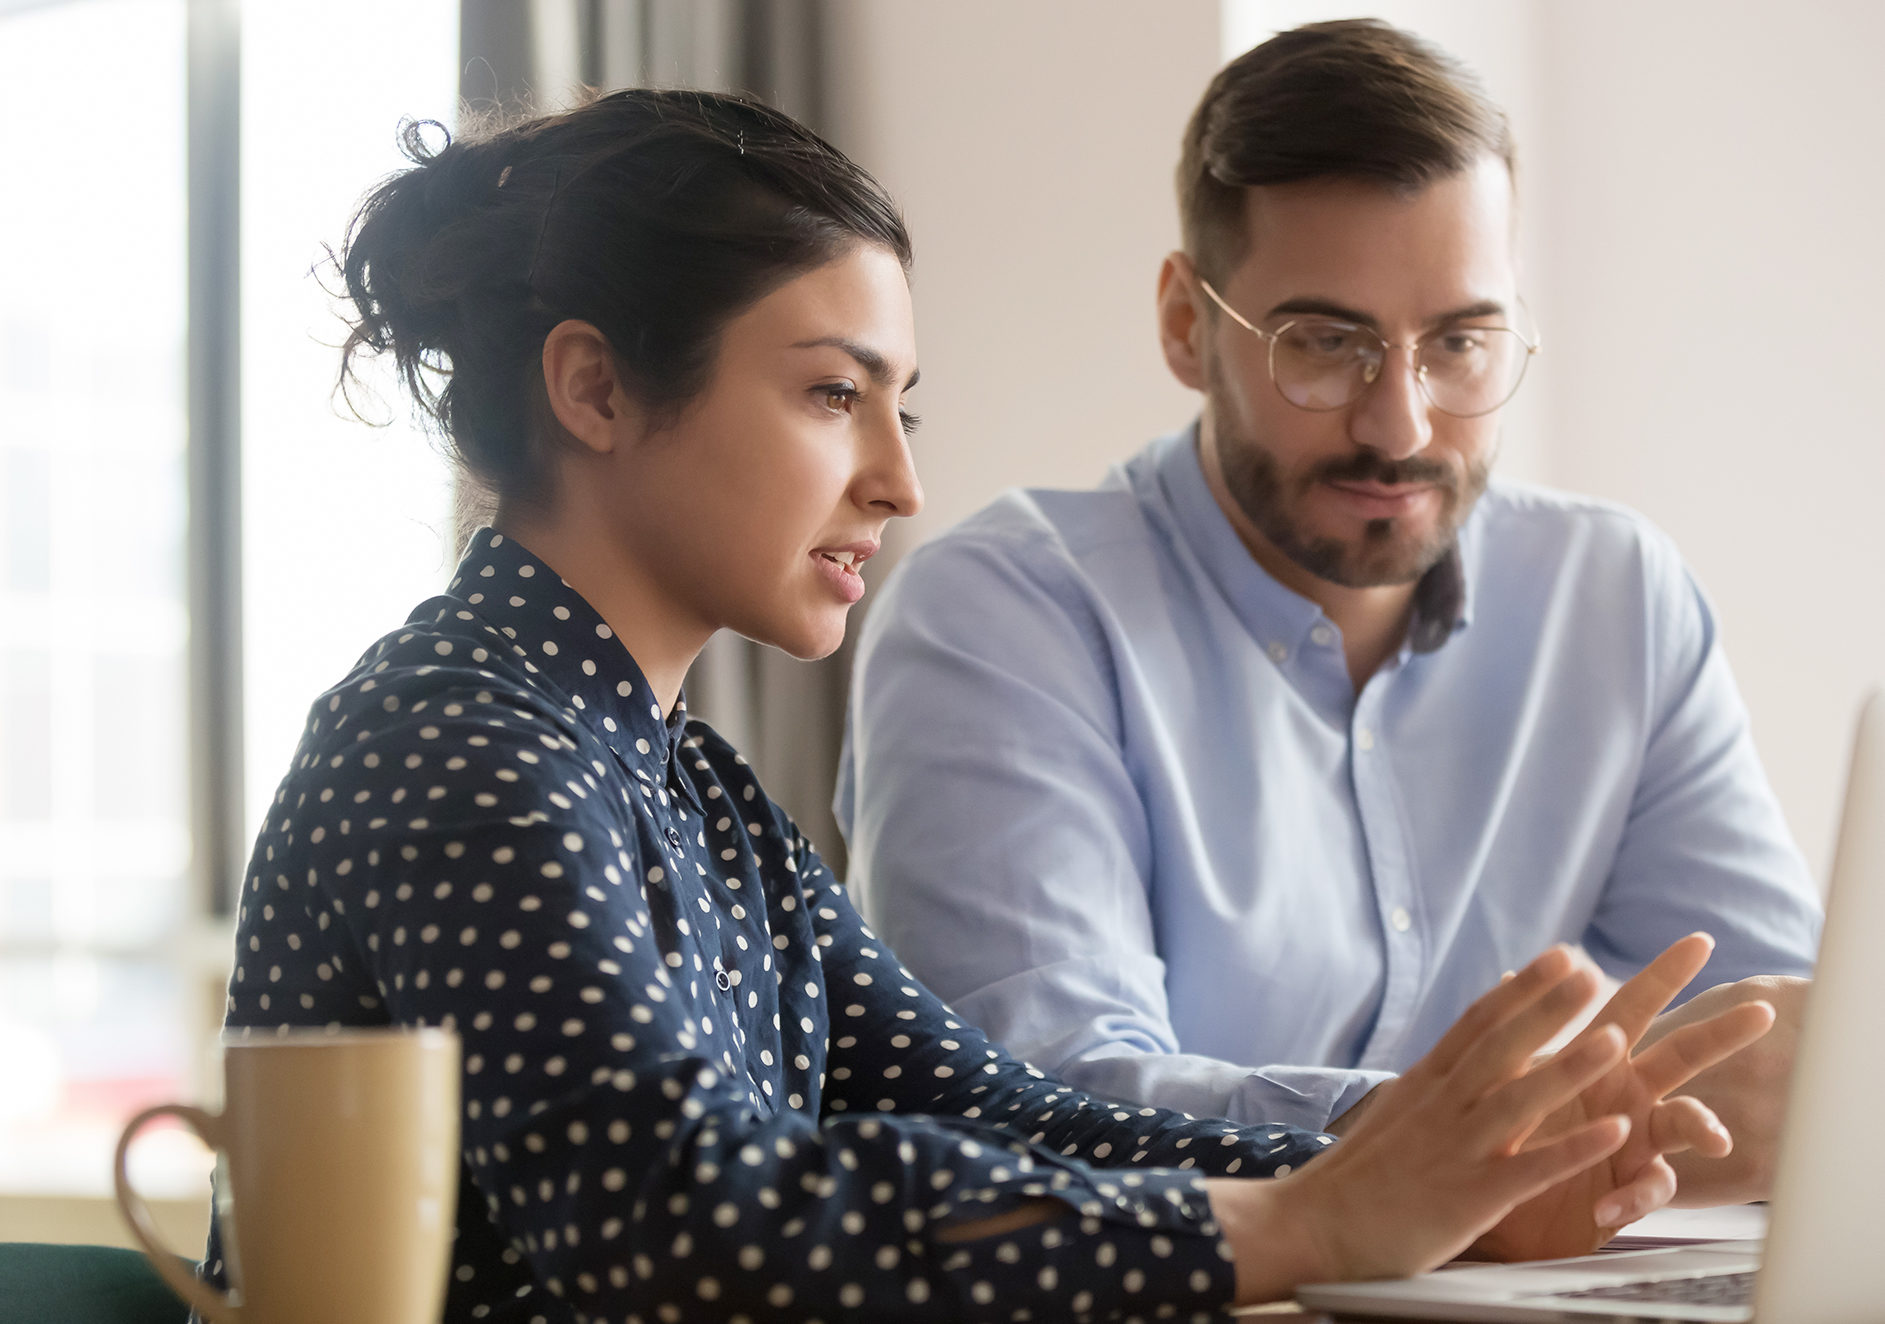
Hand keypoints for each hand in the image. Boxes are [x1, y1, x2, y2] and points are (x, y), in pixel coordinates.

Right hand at [1210, 945, 1639, 1301]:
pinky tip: (1616, 1133)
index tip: (1561, 956)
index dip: (1522, 988)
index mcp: (1425, 1083)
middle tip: (1591, 970)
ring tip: (1616, 1038)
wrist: (1313, 1226)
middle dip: (1548, 1008)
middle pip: (1500, 1046)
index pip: (1478, 1023)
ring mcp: (1456, 1149)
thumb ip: (1433, 1083)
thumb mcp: (1395, 1112)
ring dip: (1569, 1067)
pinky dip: (1573, 1148)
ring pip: (1519, 1099)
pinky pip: (1531, 1169)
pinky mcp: (1469, 1197)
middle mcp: (1441, 1106)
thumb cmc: (1356, 1176)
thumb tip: (1456, 1052)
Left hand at [1469, 934, 1776, 1260]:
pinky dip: (1631, 1198)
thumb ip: (1522, 1036)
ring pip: (1688, 1123)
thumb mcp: (1509, 1080)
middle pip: (1683, 1055)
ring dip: (1703, 1124)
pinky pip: (1648, 1190)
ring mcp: (1636, 1141)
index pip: (1634, 1007)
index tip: (1700, 940)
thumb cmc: (1511, 1133)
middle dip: (1721, 1034)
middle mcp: (1627, 1094)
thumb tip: (1512, 975)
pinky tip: (1605, 1208)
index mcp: (1597, 1058)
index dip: (1664, 975)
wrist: (1490, 1199)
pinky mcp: (1628, 1190)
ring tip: (1715, 1138)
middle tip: (1761, 1011)